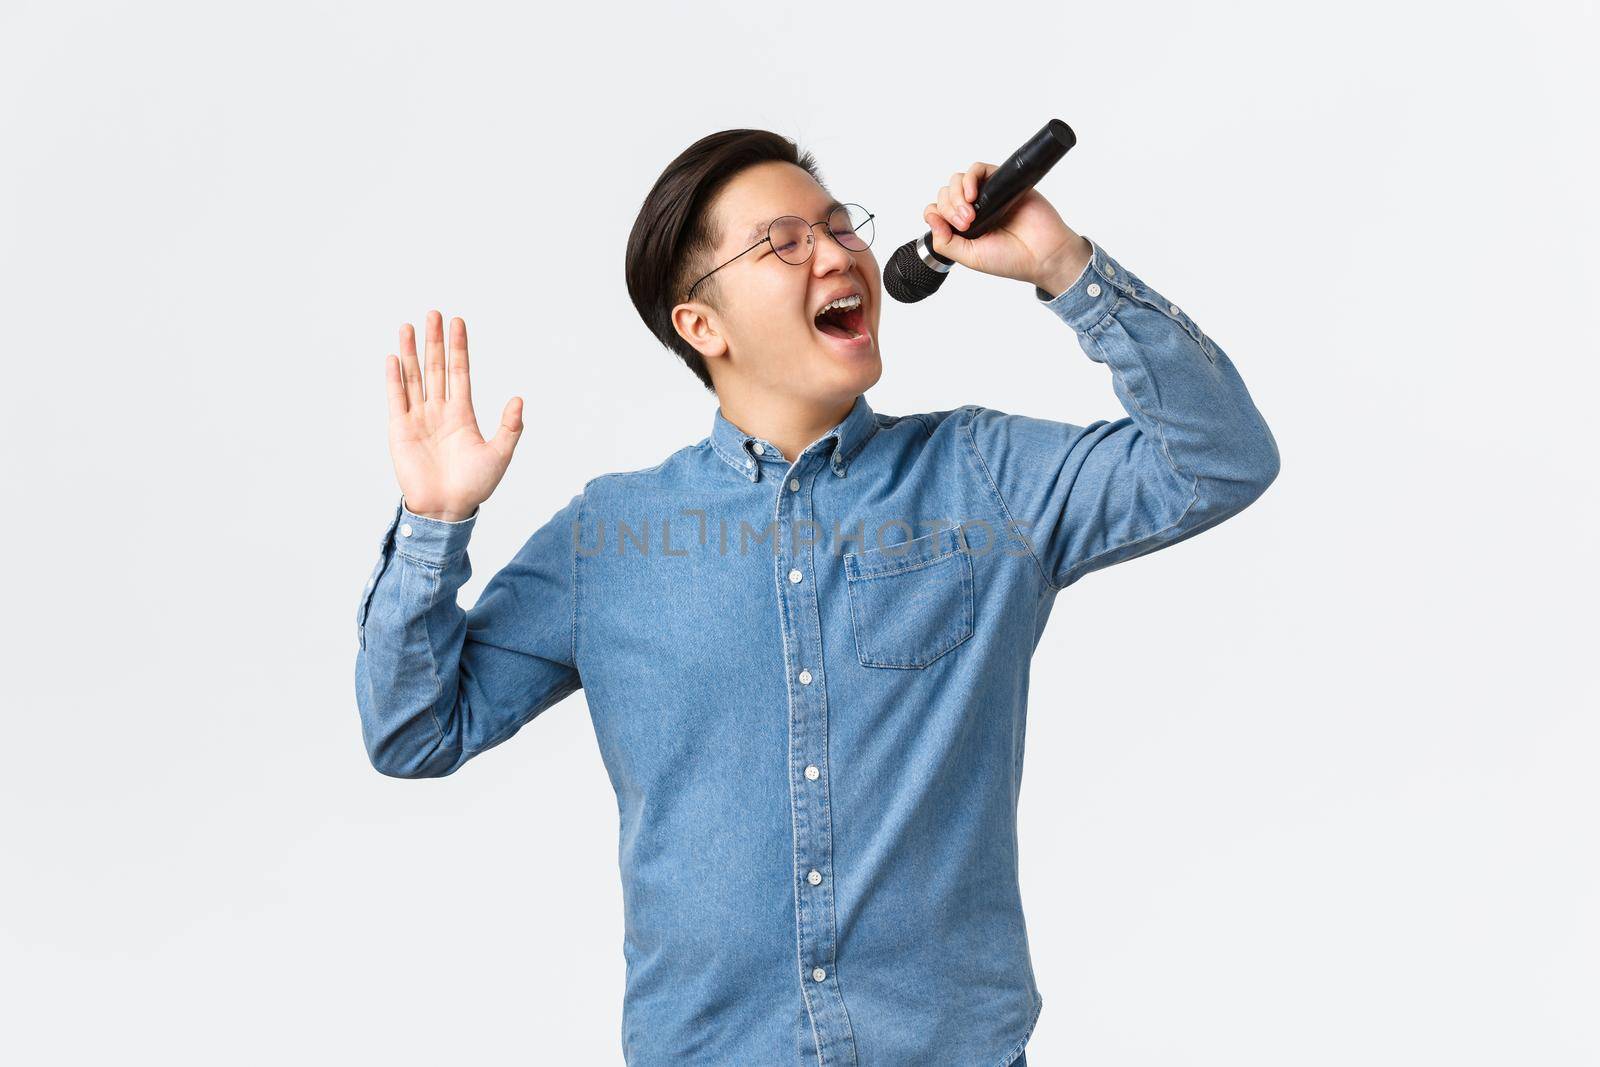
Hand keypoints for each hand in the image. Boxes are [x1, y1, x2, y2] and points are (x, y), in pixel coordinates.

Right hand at [385, 310, 522, 521]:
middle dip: (434, 341)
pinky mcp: (400, 430)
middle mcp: (439, 411)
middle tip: (434, 313)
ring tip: (409, 325)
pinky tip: (393, 357)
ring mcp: (418, 418)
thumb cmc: (474, 486)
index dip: (459, 348)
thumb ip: (510, 427)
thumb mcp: (499, 454)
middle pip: (435, 367)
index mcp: (462, 414)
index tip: (457, 322)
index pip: (460, 371)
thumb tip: (519, 399)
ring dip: (410, 352)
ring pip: (414, 377)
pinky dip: (394, 378)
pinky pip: (396, 399)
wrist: (447, 509)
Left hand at [923, 161, 1090, 292]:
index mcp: (962, 228)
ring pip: (958, 180)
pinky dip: (970, 178)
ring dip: (957, 195)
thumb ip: (945, 242)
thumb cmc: (1011, 259)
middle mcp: (973, 209)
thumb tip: (930, 218)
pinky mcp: (1001, 182)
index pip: (937, 210)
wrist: (1043, 254)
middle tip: (967, 223)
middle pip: (945, 194)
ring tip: (971, 214)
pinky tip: (973, 195)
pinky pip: (978, 169)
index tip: (953, 228)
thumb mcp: (969, 257)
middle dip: (949, 208)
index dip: (938, 215)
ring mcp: (987, 195)